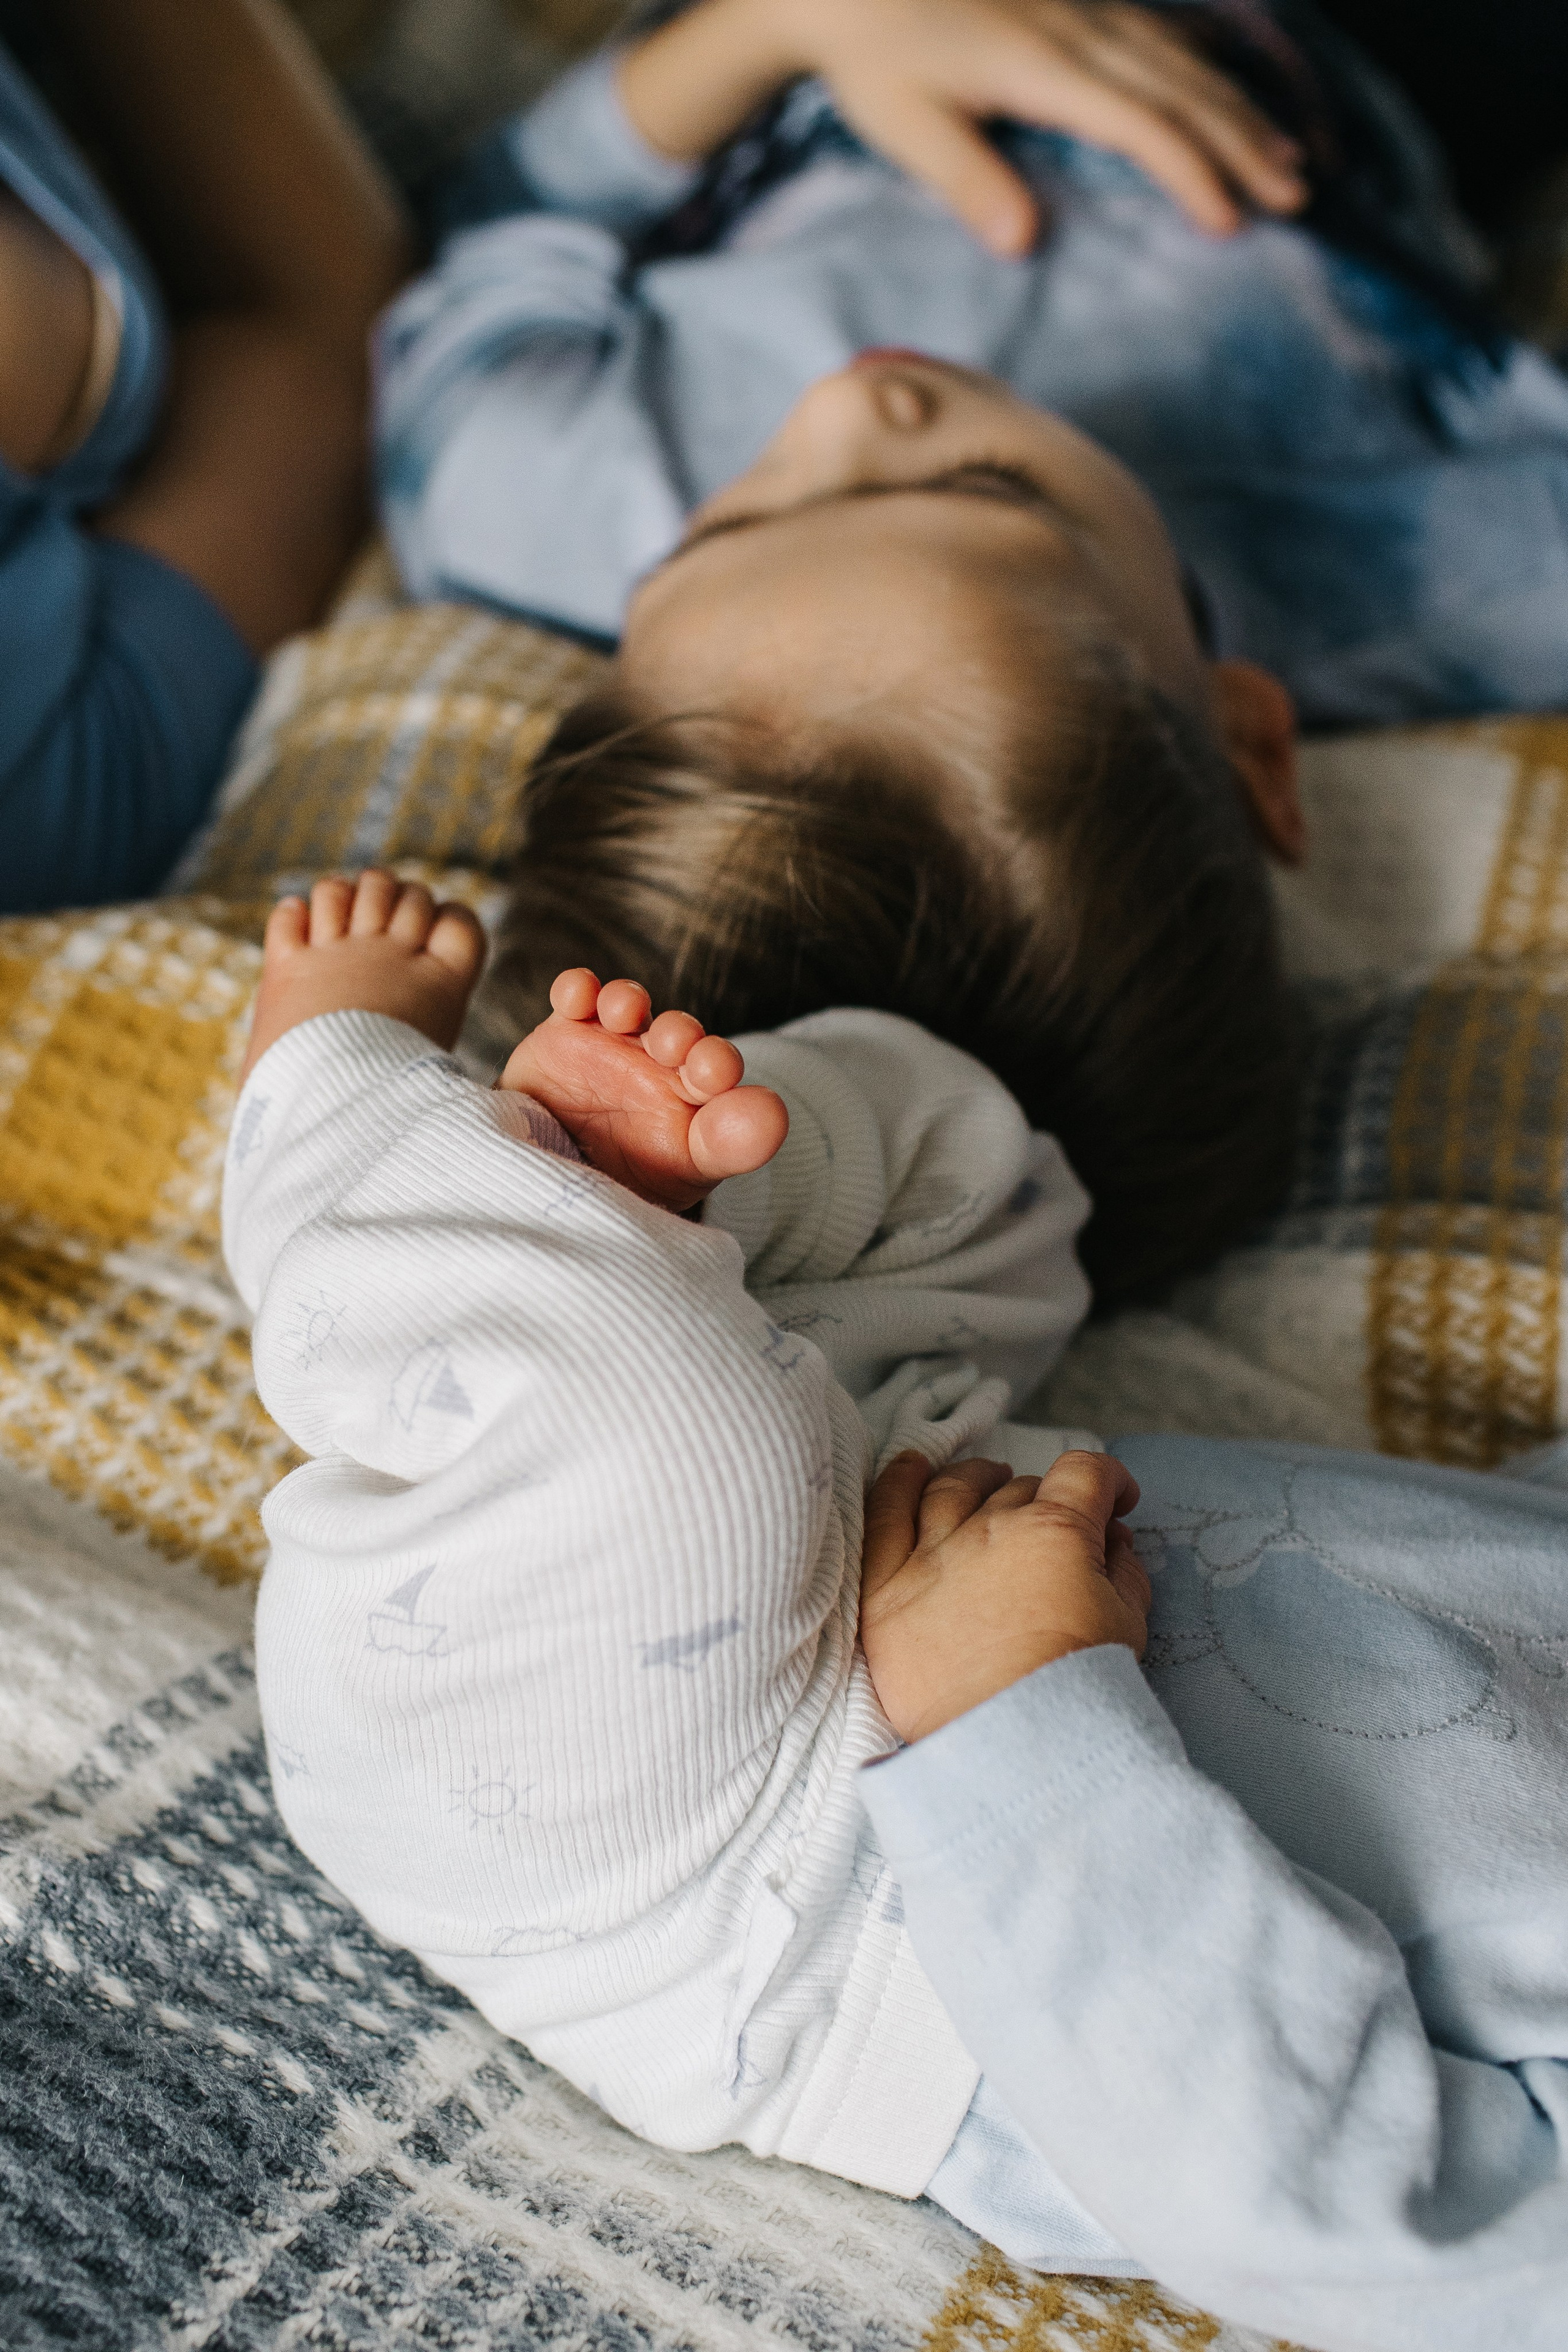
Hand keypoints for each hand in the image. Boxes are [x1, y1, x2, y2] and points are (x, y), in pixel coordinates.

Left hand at [620, 0, 1306, 253]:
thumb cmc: (871, 58)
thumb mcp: (904, 125)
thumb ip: (966, 180)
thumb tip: (1022, 243)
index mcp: (1040, 62)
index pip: (1137, 122)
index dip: (1189, 172)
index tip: (1228, 223)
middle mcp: (1078, 24)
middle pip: (1181, 87)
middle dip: (1243, 142)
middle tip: (1294, 198)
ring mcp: (1086, 3)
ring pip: (1183, 55)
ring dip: (1240, 108)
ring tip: (1289, 159)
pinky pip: (1164, 30)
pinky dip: (1210, 66)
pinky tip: (1237, 94)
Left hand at [859, 1447, 1150, 1740]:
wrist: (1012, 1750)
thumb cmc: (1078, 1693)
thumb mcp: (1126, 1626)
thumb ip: (1124, 1571)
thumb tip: (1114, 1539)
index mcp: (1056, 1533)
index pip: (1083, 1473)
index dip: (1106, 1480)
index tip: (1114, 1501)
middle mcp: (990, 1530)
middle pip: (1019, 1487)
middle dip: (1046, 1501)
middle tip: (1053, 1532)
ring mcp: (932, 1556)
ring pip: (952, 1488)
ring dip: (978, 1479)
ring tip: (989, 1483)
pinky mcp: (886, 1588)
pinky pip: (885, 1514)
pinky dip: (899, 1483)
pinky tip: (910, 1468)